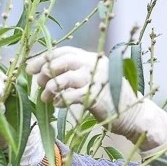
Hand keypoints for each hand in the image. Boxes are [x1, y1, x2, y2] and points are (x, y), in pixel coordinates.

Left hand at [26, 46, 166, 152]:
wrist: (136, 114)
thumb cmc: (111, 99)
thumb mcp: (94, 80)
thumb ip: (77, 73)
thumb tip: (46, 73)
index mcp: (92, 58)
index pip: (64, 51)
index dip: (45, 57)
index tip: (30, 67)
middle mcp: (95, 64)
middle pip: (62, 61)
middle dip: (45, 70)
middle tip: (36, 82)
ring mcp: (97, 80)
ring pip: (64, 78)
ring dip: (50, 88)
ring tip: (46, 98)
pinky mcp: (97, 97)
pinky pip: (72, 95)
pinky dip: (61, 99)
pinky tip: (59, 105)